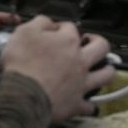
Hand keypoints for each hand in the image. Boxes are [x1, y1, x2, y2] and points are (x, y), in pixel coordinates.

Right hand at [0, 16, 115, 122]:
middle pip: (101, 46)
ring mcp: (81, 82)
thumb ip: (39, 23)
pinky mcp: (76, 103)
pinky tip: (89, 104)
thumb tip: (46, 22)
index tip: (56, 31)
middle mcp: (79, 60)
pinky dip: (90, 105)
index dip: (62, 27)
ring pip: (106, 74)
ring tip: (103, 68)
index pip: (70, 27)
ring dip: (106, 70)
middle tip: (90, 43)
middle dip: (98, 42)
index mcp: (67, 41)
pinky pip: (90, 105)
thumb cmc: (21, 66)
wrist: (22, 96)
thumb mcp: (23, 33)